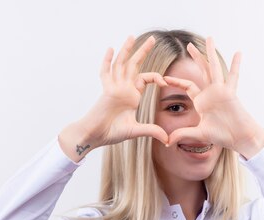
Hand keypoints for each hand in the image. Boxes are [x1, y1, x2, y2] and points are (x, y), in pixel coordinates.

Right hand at [59, 36, 168, 160]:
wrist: (95, 135)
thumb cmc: (111, 133)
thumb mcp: (136, 131)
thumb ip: (151, 131)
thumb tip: (168, 139)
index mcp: (132, 95)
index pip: (145, 78)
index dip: (156, 77)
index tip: (165, 82)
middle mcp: (123, 88)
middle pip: (134, 64)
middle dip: (143, 51)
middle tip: (153, 38)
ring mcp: (114, 87)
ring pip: (121, 64)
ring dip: (127, 50)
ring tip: (132, 36)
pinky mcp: (106, 90)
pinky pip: (106, 73)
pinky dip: (107, 61)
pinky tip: (111, 49)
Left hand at [165, 37, 263, 158]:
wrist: (239, 138)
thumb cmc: (222, 136)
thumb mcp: (198, 134)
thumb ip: (182, 135)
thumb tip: (167, 142)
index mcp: (202, 101)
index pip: (188, 86)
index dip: (177, 82)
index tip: (164, 78)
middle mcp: (211, 93)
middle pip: (202, 71)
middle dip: (196, 58)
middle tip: (189, 45)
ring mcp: (221, 91)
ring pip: (214, 67)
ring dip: (211, 53)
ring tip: (209, 38)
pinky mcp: (230, 93)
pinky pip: (233, 77)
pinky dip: (235, 65)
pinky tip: (238, 52)